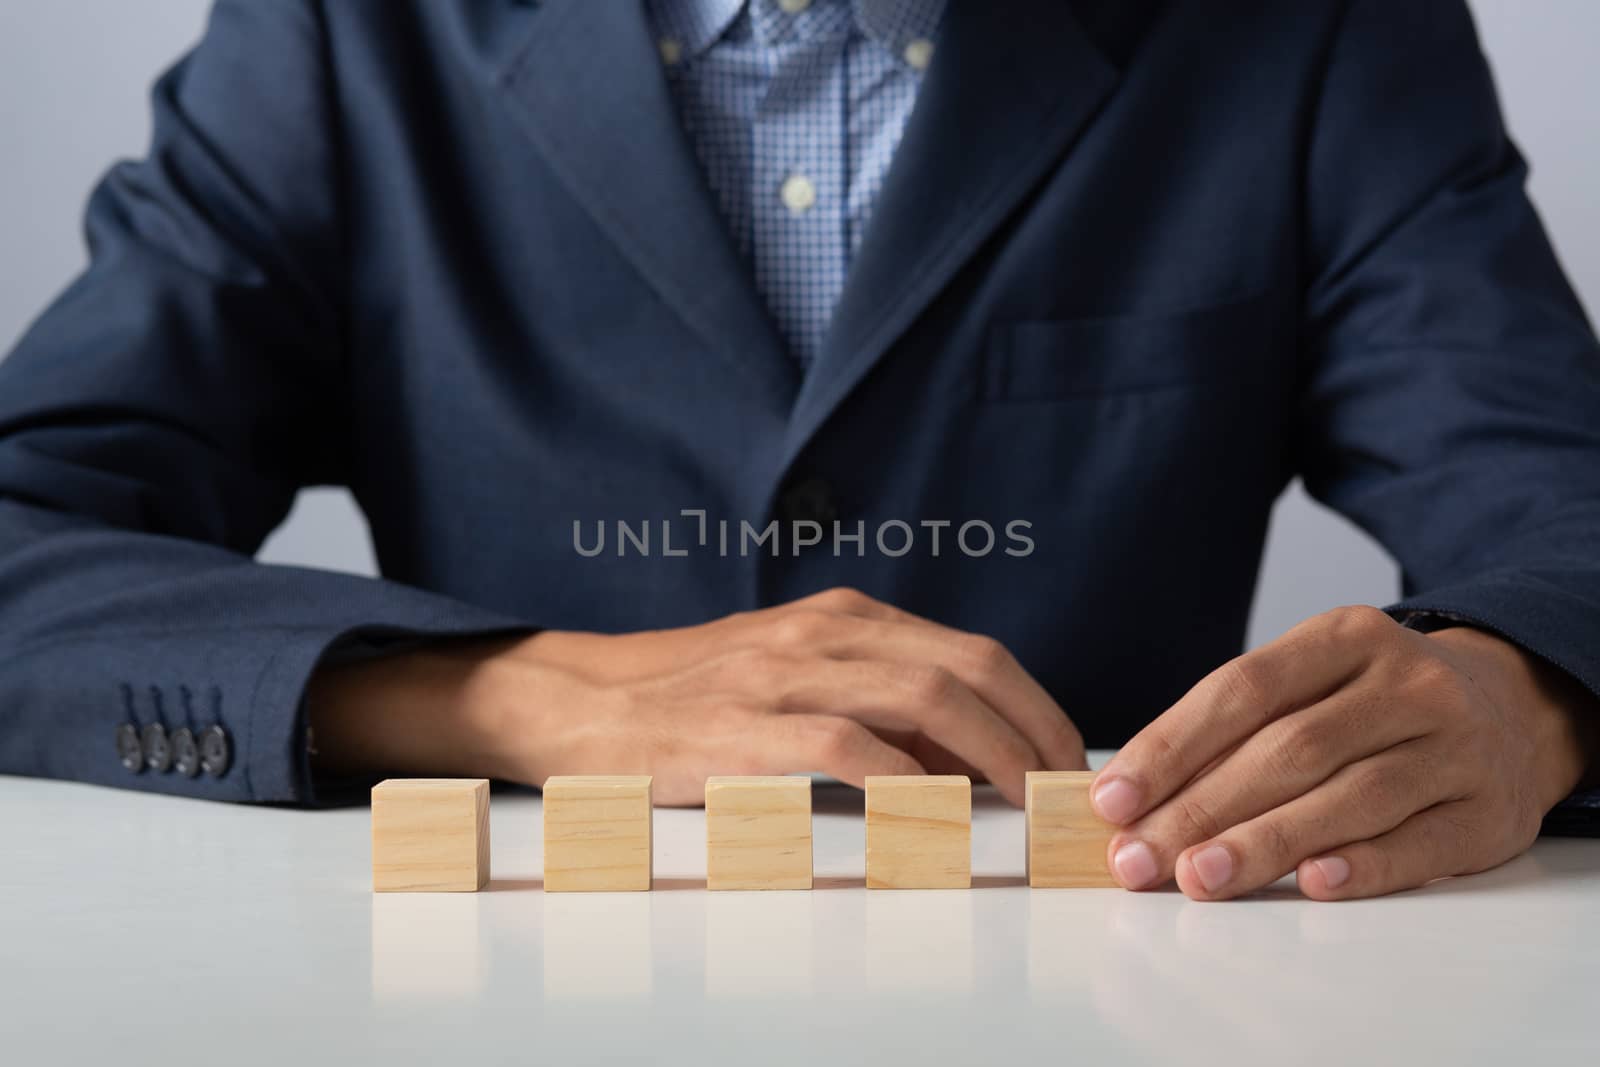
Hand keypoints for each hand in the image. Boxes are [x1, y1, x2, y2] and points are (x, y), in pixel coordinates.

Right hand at [308, 587, 1084, 804]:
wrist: (582, 704)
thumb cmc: (698, 698)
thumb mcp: (795, 678)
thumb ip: (878, 705)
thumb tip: (970, 756)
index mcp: (844, 619)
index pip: (971, 652)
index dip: (1034, 705)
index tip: (1066, 757)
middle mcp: (822, 635)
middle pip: (964, 670)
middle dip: (1033, 731)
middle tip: (1064, 789)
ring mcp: (780, 677)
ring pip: (920, 699)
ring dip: (990, 754)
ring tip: (1023, 803)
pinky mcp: (741, 731)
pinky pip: (844, 746)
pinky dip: (903, 777)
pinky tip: (935, 809)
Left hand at [1090, 606, 1597, 900]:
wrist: (1513, 708)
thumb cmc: (1374, 701)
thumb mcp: (1316, 679)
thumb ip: (1235, 726)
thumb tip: (1132, 797)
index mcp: (1347, 636)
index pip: (1243, 689)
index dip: (1171, 746)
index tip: (1113, 799)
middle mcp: (1408, 684)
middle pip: (1290, 749)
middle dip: (1202, 807)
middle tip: (1139, 857)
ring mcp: (1456, 747)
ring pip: (1349, 797)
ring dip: (1264, 843)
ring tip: (1196, 877)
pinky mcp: (1489, 813)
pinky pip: (1417, 844)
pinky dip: (1360, 866)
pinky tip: (1307, 884)